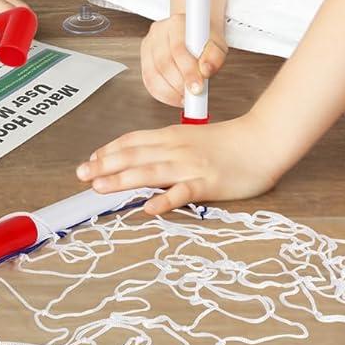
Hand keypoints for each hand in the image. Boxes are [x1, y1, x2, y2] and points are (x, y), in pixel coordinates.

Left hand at [76, 116, 289, 213]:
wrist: (263, 141)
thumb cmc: (229, 143)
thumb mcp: (192, 139)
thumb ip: (168, 148)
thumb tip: (143, 159)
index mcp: (171, 137)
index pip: (132, 141)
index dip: (108, 151)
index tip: (89, 162)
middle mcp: (176, 149)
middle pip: (134, 155)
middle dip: (105, 165)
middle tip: (81, 176)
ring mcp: (191, 166)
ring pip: (151, 171)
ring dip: (122, 179)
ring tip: (99, 188)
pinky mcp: (208, 183)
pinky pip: (183, 192)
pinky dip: (165, 200)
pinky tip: (149, 208)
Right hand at [141, 13, 226, 107]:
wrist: (195, 33)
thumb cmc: (205, 40)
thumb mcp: (218, 45)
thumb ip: (214, 57)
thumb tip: (205, 71)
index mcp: (176, 23)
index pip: (178, 49)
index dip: (188, 71)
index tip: (198, 88)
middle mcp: (158, 31)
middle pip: (163, 64)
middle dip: (179, 84)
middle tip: (193, 94)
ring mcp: (148, 44)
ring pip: (152, 75)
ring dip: (171, 92)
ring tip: (186, 96)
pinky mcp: (144, 58)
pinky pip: (148, 82)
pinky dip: (163, 94)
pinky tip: (176, 96)